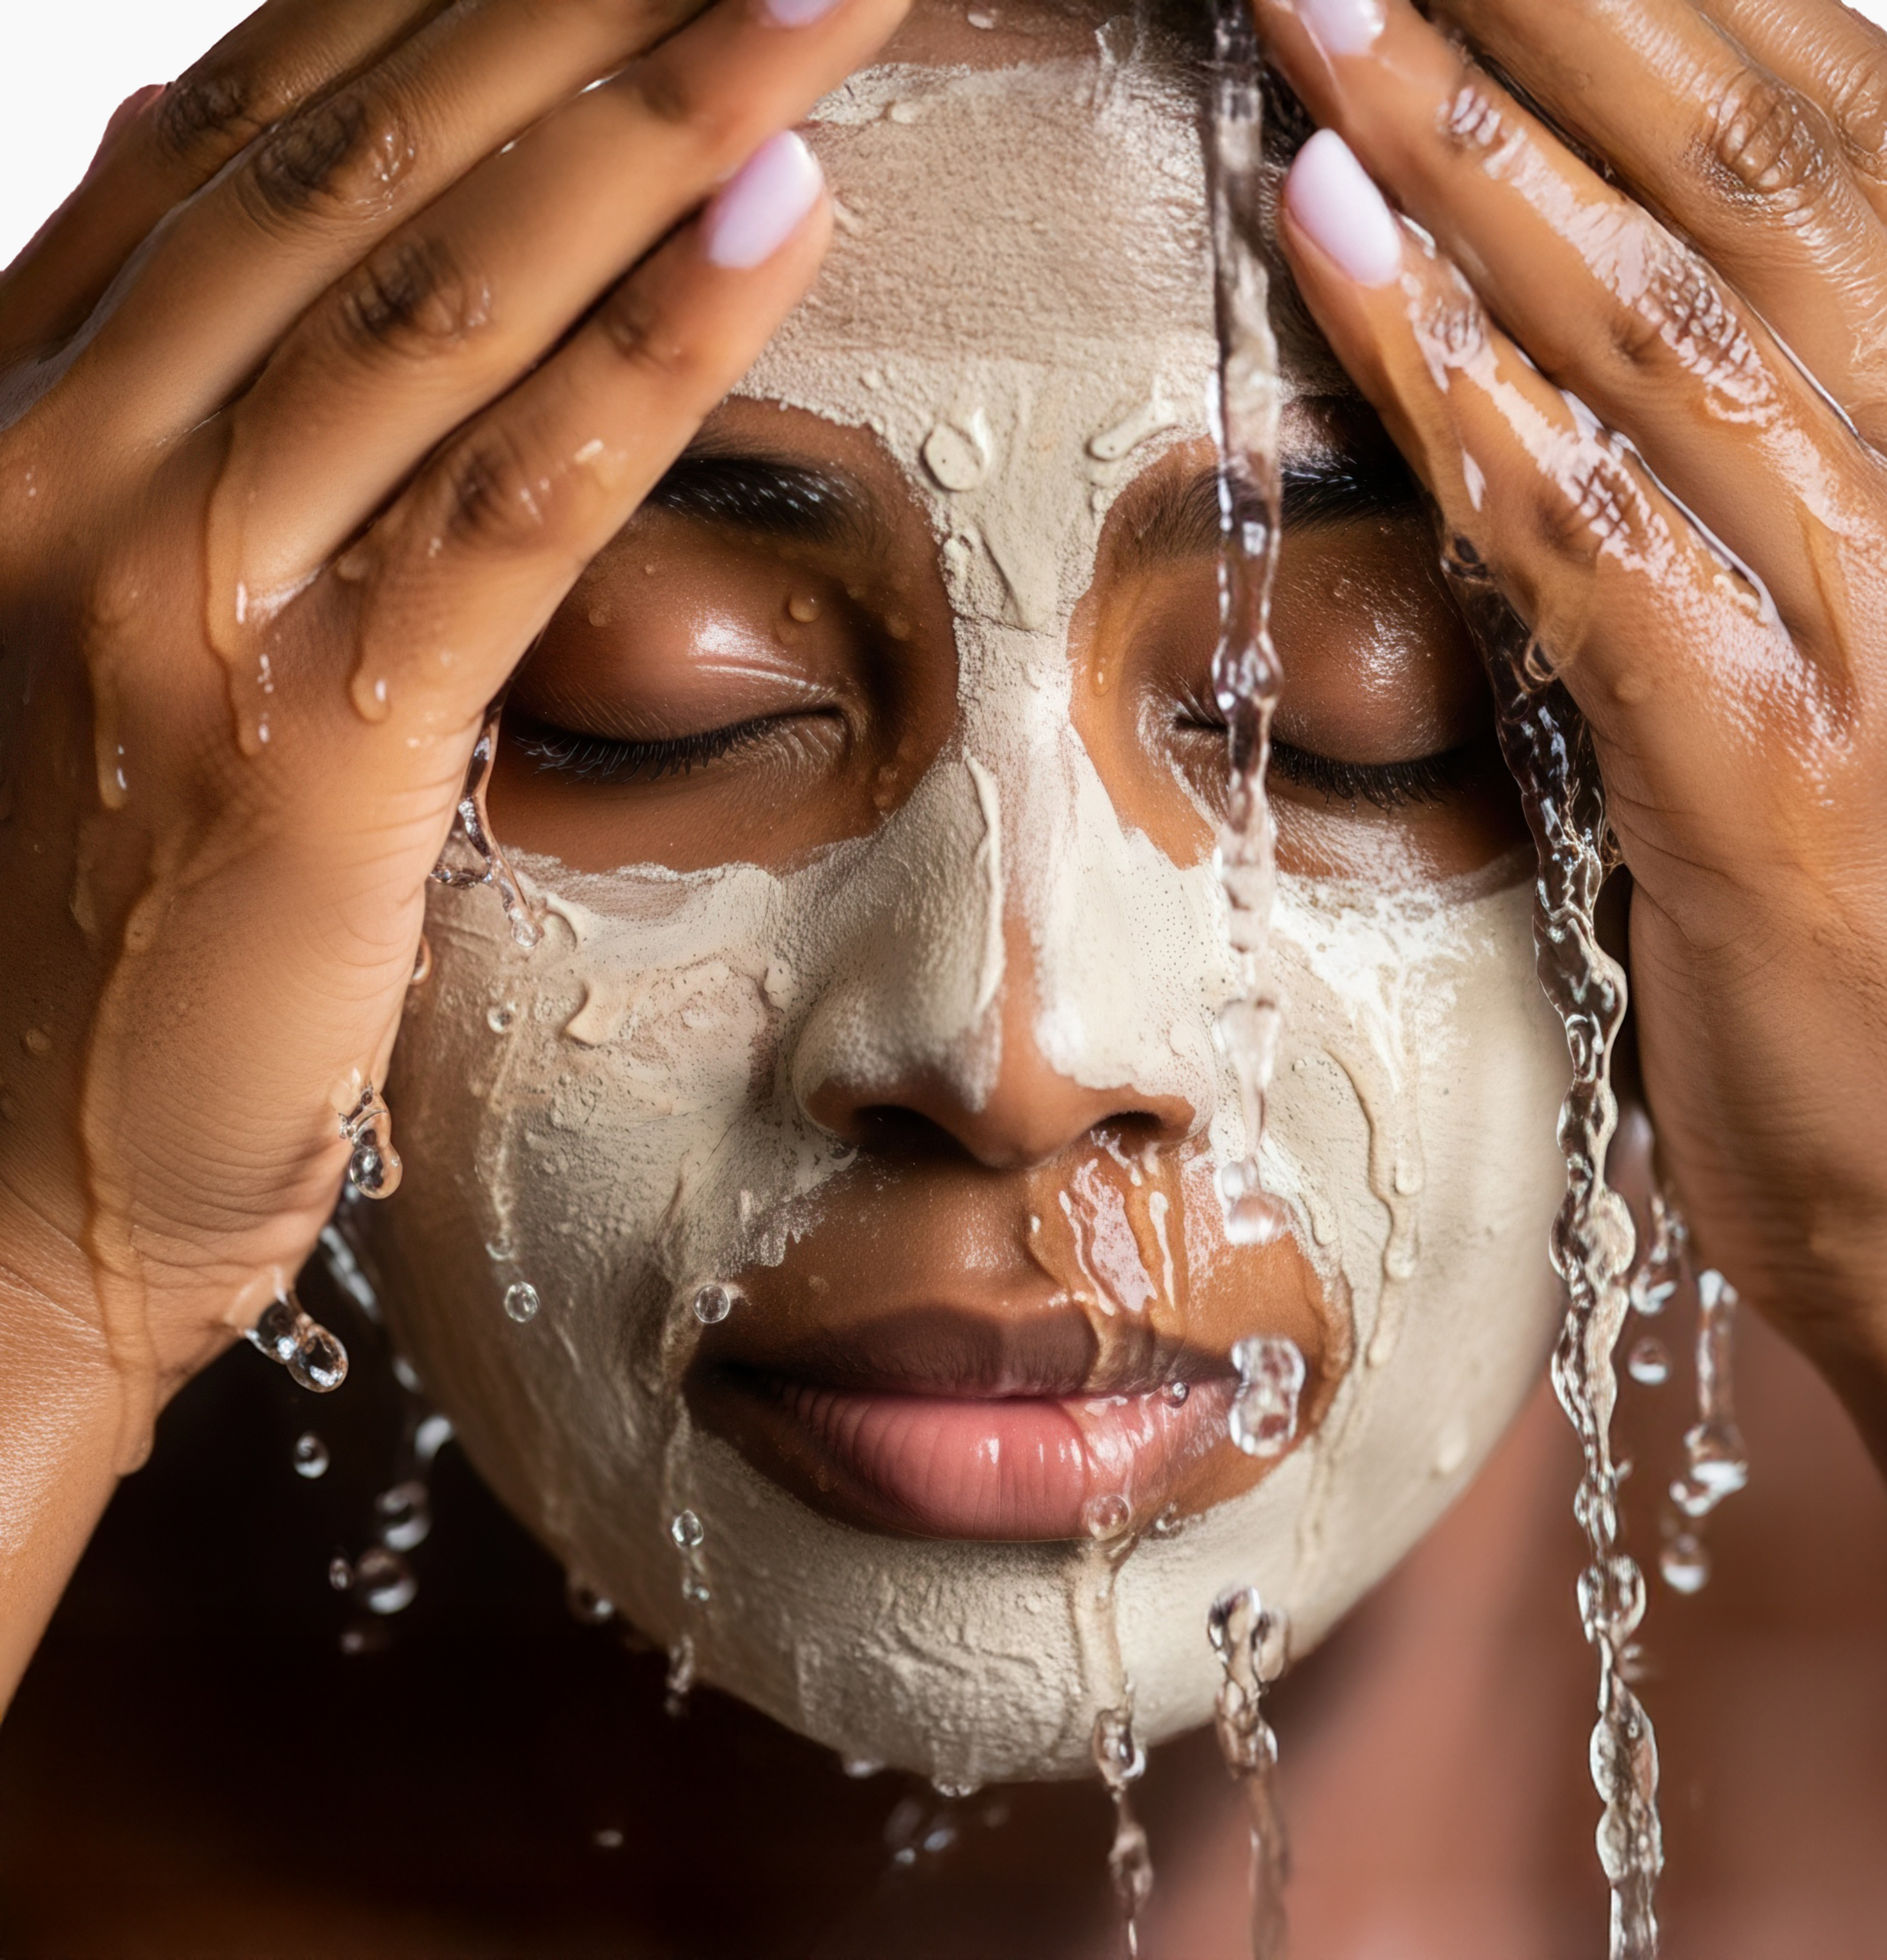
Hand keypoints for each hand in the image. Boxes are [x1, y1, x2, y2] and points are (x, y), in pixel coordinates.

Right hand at [0, 0, 908, 1693]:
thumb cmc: (45, 928)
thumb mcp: (68, 624)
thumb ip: (139, 401)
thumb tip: (211, 182)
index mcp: (27, 411)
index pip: (261, 134)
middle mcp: (75, 455)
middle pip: (365, 160)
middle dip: (574, 3)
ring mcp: (173, 591)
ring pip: (445, 292)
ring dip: (653, 113)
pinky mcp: (301, 747)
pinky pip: (507, 506)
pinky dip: (649, 351)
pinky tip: (782, 211)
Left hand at [1255, 0, 1886, 1591]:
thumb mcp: (1869, 676)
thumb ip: (1763, 497)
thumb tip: (1582, 343)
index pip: (1841, 139)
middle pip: (1750, 168)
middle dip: (1555, 6)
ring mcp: (1876, 617)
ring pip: (1653, 312)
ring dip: (1467, 136)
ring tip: (1317, 3)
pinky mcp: (1761, 762)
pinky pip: (1574, 516)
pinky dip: (1444, 366)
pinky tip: (1329, 236)